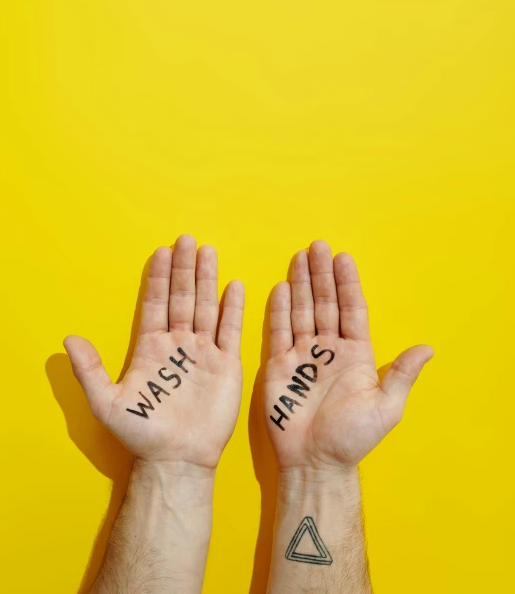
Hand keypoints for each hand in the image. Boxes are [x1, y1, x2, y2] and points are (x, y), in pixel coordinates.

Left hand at [64, 235, 244, 470]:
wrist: (176, 460)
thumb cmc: (141, 433)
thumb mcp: (106, 403)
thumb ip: (90, 370)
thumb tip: (69, 338)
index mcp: (151, 347)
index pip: (155, 304)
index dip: (157, 279)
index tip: (160, 252)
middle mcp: (178, 344)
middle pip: (182, 298)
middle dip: (183, 269)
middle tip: (185, 240)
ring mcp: (203, 352)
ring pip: (206, 307)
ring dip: (206, 279)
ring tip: (207, 251)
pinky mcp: (226, 365)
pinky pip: (231, 330)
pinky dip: (233, 308)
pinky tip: (234, 285)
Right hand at [264, 240, 432, 471]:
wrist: (314, 461)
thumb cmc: (351, 437)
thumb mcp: (385, 407)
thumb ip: (400, 374)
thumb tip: (428, 348)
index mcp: (355, 354)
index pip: (352, 310)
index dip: (347, 284)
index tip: (344, 258)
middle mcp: (329, 349)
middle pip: (325, 303)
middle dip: (321, 274)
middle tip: (318, 246)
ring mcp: (303, 355)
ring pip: (302, 311)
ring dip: (300, 284)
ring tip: (299, 257)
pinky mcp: (279, 365)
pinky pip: (279, 331)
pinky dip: (279, 310)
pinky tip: (281, 288)